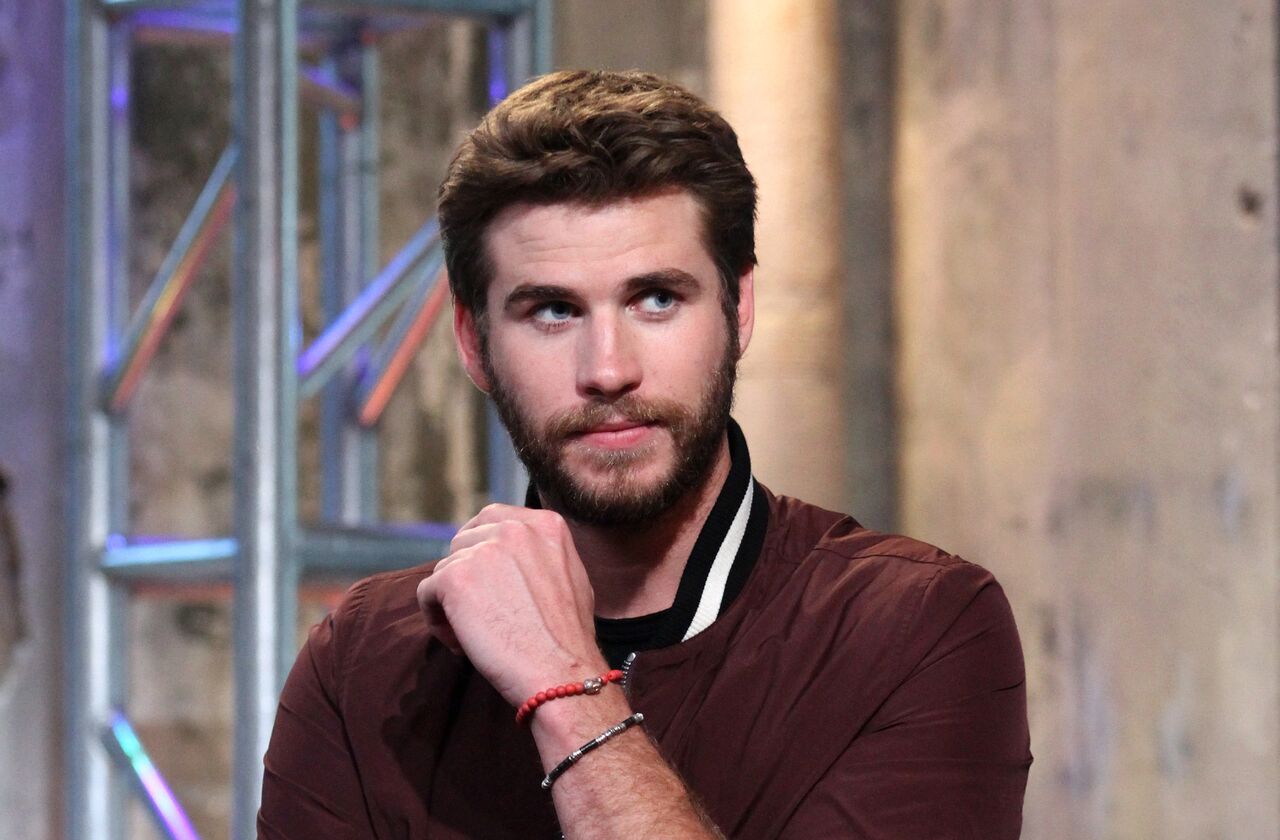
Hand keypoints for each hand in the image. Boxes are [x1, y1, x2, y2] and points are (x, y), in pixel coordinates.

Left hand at [416, 504, 607, 704]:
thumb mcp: (571, 577)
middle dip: (465, 574)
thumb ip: (541, 554)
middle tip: (477, 612)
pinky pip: (427, 592)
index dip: (480, 549)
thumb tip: (510, 554)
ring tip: (473, 635)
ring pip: (445, 569)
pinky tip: (460, 644)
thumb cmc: (567, 638)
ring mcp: (483, 550)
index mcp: (545, 524)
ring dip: (451, 602)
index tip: (483, 579)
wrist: (560, 671)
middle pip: (464, 542)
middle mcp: (513, 528)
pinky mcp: (455, 577)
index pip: (493, 519)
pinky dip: (436, 619)